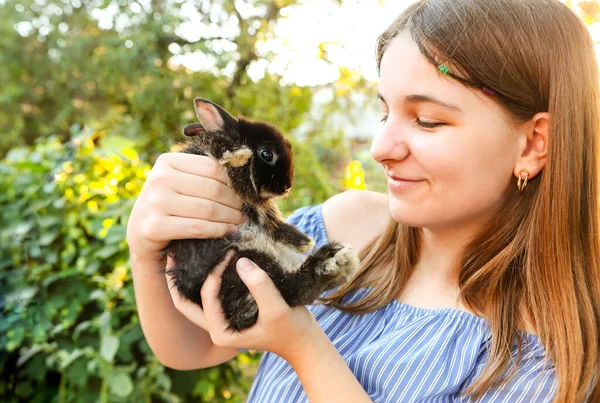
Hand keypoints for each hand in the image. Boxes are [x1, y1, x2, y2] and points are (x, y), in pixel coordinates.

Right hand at [126, 152, 246, 261]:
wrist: (141, 234)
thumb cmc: (169, 205)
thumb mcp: (179, 182)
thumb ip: (202, 174)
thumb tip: (243, 175)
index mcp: (167, 161)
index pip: (213, 167)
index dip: (234, 182)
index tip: (245, 193)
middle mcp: (159, 179)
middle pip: (213, 189)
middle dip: (235, 202)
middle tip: (246, 210)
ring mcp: (155, 203)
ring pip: (208, 209)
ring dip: (230, 218)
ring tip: (241, 221)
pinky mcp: (155, 227)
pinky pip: (198, 228)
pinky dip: (219, 230)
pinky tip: (230, 232)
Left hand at [165, 251, 320, 361]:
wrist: (304, 342)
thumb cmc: (292, 329)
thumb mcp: (277, 309)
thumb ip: (259, 286)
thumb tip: (239, 261)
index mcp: (221, 332)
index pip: (206, 297)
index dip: (214, 272)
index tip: (231, 252)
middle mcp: (216, 328)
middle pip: (185, 302)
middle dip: (177, 278)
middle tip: (174, 251)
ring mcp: (222, 320)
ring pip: (194, 299)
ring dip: (189, 277)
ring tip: (185, 252)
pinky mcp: (230, 312)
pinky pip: (209, 295)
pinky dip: (205, 279)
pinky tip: (207, 259)